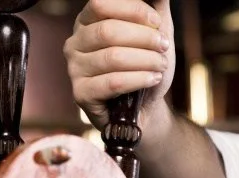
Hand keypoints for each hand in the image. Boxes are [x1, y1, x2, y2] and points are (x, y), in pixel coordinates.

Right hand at [64, 0, 175, 129]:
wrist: (145, 107)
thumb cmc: (145, 65)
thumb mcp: (154, 32)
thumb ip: (155, 7)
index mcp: (87, 22)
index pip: (101, 4)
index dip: (133, 10)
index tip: (157, 22)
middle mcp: (75, 43)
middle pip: (108, 31)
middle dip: (143, 38)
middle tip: (164, 47)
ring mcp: (74, 69)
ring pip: (112, 57)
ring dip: (145, 60)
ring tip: (161, 65)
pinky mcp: (81, 94)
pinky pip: (113, 82)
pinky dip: (138, 79)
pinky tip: (153, 79)